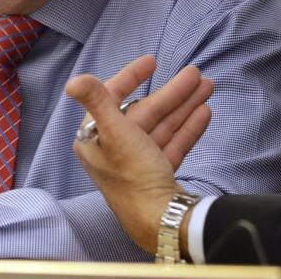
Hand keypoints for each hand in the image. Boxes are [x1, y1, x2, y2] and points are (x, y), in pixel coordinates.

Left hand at [65, 55, 213, 253]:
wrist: (159, 220)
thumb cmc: (133, 175)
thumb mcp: (115, 133)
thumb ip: (98, 102)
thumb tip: (73, 81)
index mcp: (96, 139)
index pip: (113, 98)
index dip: (132, 77)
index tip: (153, 61)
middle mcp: (113, 150)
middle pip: (145, 112)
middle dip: (172, 92)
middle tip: (197, 74)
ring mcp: (137, 163)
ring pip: (163, 125)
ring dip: (185, 105)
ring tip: (207, 86)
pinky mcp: (156, 175)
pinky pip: (173, 144)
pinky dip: (188, 128)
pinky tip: (205, 112)